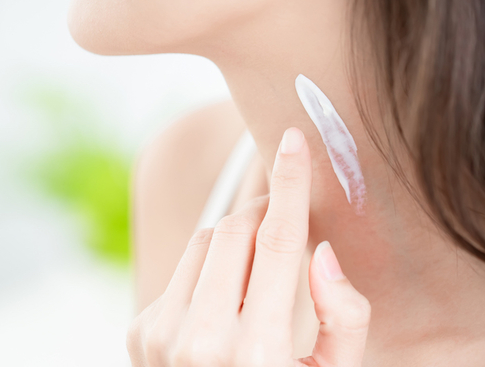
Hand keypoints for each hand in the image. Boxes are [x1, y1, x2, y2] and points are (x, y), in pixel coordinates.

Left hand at [127, 127, 370, 366]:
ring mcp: (163, 339)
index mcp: (261, 353)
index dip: (291, 182)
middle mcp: (202, 344)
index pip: (280, 240)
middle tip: (286, 219)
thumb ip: (344, 317)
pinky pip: (182, 269)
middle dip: (266, 211)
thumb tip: (320, 252)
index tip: (294, 140)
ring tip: (258, 276)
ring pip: (206, 241)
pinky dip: (209, 268)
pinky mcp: (140, 335)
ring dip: (237, 241)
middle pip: (237, 229)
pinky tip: (225, 302)